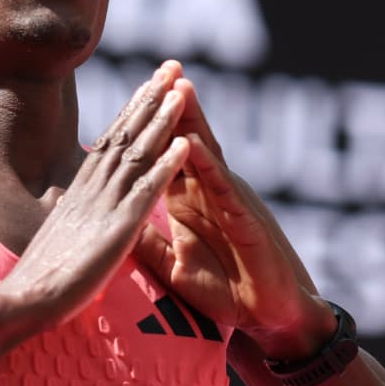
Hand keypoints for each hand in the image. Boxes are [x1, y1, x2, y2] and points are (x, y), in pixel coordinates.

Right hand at [0, 62, 191, 325]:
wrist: (24, 301)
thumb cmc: (42, 278)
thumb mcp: (61, 235)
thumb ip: (74, 214)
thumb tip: (73, 204)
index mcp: (81, 191)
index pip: (110, 140)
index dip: (132, 111)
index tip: (149, 85)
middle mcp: (92, 190)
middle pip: (125, 134)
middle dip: (150, 100)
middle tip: (171, 68)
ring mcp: (105, 207)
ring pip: (138, 154)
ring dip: (162, 121)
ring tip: (182, 92)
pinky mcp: (118, 230)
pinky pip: (146, 191)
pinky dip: (167, 166)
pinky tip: (185, 145)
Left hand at [133, 73, 336, 360]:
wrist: (269, 317)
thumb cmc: (227, 290)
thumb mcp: (174, 266)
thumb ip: (148, 242)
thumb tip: (115, 220)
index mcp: (190, 201)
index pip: (164, 154)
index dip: (149, 127)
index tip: (130, 94)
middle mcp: (210, 193)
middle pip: (188, 141)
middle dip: (175, 106)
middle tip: (161, 68)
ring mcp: (230, 202)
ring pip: (209, 154)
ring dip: (193, 122)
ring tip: (179, 87)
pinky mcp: (246, 220)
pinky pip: (224, 188)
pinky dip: (209, 166)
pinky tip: (196, 145)